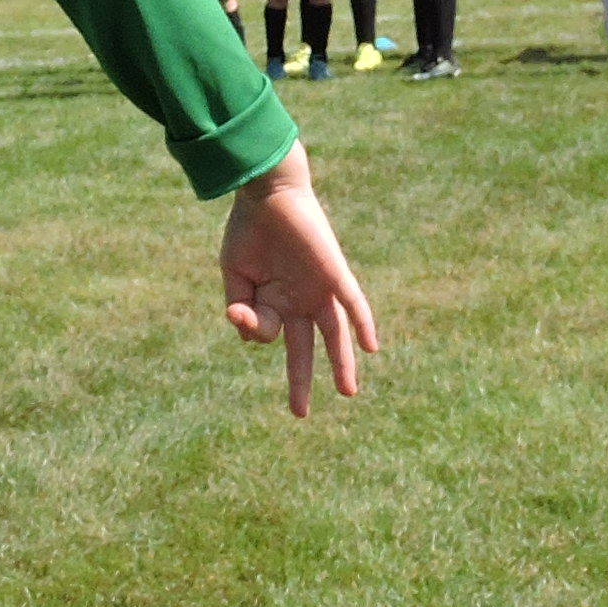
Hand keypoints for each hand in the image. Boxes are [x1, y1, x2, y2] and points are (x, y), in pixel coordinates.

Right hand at [221, 147, 380, 417]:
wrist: (268, 193)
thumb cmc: (249, 230)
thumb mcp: (236, 275)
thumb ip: (242, 308)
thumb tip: (249, 335)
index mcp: (275, 300)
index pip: (266, 333)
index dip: (252, 329)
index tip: (241, 308)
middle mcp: (299, 299)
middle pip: (305, 347)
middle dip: (302, 381)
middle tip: (300, 413)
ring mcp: (319, 288)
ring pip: (334, 334)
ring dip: (341, 362)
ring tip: (347, 392)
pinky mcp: (334, 273)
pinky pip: (353, 302)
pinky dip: (362, 323)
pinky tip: (372, 347)